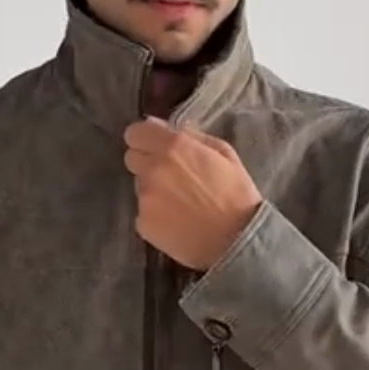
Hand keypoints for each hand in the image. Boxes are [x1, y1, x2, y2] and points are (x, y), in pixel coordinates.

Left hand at [123, 119, 262, 271]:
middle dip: (147, 162)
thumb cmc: (236, 194)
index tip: (156, 147)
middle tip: (171, 176)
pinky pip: (143, 211)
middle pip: (131, 157)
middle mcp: (153, 169)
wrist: (236, 241)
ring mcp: (145, 198)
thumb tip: (164, 128)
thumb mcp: (223, 153)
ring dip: (153, 189)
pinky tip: (176, 220)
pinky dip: (155, 214)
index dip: (145, 138)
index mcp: (173, 146)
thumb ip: (191, 136)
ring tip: (180, 202)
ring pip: (139, 185)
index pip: (135, 132)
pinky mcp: (142, 223)